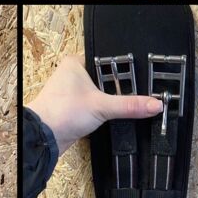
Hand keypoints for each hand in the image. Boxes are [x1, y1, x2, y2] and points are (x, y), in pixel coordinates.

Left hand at [26, 54, 162, 154]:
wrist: (43, 138)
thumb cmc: (61, 112)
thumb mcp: (101, 106)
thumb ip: (129, 105)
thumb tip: (154, 104)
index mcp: (76, 63)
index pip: (107, 58)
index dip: (125, 66)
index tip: (144, 72)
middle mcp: (75, 75)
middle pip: (107, 77)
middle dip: (123, 85)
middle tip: (145, 88)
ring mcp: (75, 93)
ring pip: (103, 93)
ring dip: (115, 99)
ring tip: (136, 99)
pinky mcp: (77, 109)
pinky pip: (98, 106)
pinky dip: (108, 110)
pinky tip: (121, 112)